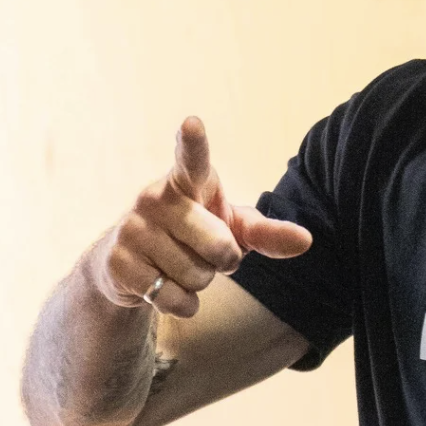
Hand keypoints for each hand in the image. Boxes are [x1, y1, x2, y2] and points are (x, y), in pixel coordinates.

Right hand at [94, 116, 311, 317]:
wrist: (129, 264)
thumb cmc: (194, 234)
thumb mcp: (232, 228)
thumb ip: (267, 233)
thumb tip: (307, 241)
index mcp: (188, 180)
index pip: (193, 159)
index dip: (194, 142)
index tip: (192, 123)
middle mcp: (155, 197)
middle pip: (218, 245)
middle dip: (224, 260)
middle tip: (208, 253)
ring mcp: (133, 229)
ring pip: (196, 275)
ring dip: (200, 282)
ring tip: (182, 266)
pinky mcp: (118, 263)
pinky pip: (173, 297)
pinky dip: (182, 303)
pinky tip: (166, 288)